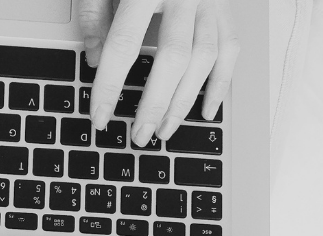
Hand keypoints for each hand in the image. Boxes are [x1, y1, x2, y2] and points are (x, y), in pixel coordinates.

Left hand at [80, 0, 238, 145]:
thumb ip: (95, 12)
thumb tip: (91, 57)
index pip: (124, 44)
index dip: (109, 85)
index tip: (99, 115)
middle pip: (173, 58)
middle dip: (154, 103)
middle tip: (138, 135)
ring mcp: (211, 0)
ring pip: (205, 59)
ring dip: (184, 101)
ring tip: (163, 130)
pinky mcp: (227, 6)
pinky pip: (231, 51)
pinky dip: (220, 84)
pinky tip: (205, 111)